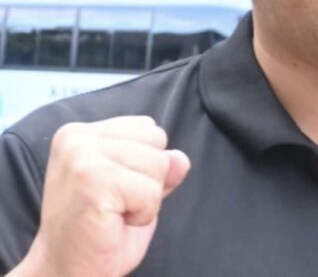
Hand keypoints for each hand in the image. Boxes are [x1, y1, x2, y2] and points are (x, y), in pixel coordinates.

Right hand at [13, 116, 189, 276]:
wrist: (65, 274)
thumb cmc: (99, 231)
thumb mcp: (135, 187)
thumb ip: (159, 166)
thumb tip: (180, 159)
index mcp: (82, 132)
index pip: (148, 127)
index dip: (144, 165)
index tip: (114, 189)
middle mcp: (77, 138)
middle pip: (157, 138)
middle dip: (148, 177)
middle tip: (115, 204)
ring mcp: (81, 156)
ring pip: (158, 163)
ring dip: (146, 197)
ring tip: (115, 213)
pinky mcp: (92, 181)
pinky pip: (151, 192)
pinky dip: (143, 214)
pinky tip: (115, 223)